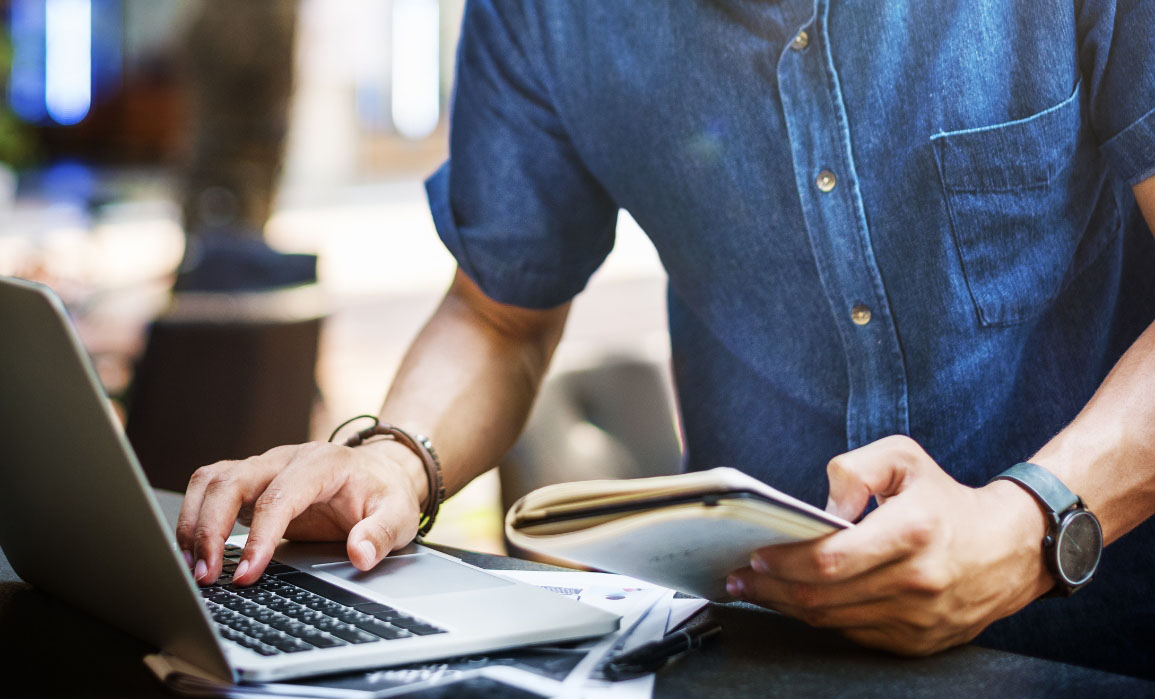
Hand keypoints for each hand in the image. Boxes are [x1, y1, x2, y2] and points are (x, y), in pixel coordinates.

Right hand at [175, 440, 425, 586]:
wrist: (378, 474)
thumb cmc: (384, 493)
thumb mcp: (399, 514)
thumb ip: (381, 533)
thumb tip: (360, 555)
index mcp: (322, 463)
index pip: (280, 495)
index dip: (260, 535)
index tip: (248, 572)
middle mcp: (285, 458)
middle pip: (232, 481)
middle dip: (211, 528)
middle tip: (207, 576)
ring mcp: (264, 467)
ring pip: (212, 480)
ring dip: (194, 522)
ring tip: (194, 568)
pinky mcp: (250, 482)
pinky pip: (211, 490)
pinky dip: (195, 518)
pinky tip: (195, 553)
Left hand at [725, 435, 1053, 654]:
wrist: (1009, 549)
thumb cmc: (945, 499)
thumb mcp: (904, 458)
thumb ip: (856, 467)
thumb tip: (825, 505)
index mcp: (911, 532)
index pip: (830, 560)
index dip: (785, 561)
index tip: (755, 553)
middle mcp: (916, 581)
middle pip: (822, 597)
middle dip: (770, 587)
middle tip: (739, 577)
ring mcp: (919, 618)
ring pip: (833, 621)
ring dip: (787, 606)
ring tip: (757, 588)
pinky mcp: (918, 642)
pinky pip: (854, 635)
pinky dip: (820, 620)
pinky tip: (798, 602)